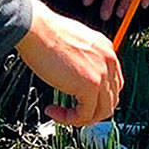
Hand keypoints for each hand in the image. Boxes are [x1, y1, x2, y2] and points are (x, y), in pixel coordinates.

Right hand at [15, 0, 121, 125]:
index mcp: (105, 49)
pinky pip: (85, 114)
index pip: (113, 83)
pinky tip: (53, 111)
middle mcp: (109, 60)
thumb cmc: (44, 34)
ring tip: (60, 114)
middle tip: (71, 113)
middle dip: (91, 111)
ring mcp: (102, 73)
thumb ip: (81, 61)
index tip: (78, 102)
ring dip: (81, 118)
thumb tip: (76, 81)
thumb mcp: (72, 44)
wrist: (35, 28)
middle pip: (111, 99)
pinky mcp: (90, 85)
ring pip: (102, 111)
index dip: (96, 98)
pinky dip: (69, 119)